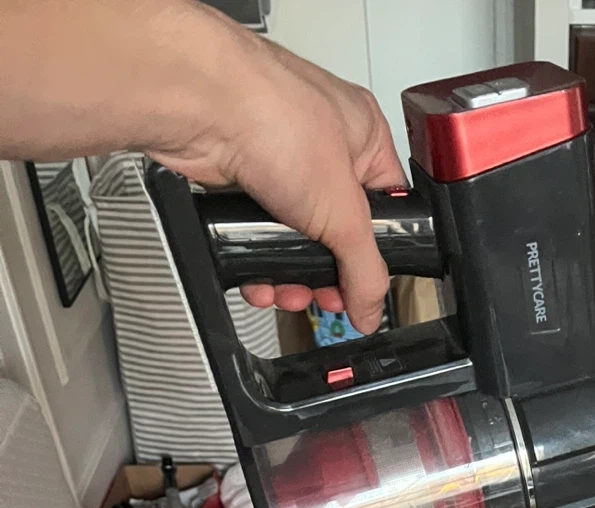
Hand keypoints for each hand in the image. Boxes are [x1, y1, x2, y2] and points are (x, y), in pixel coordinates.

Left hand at [150, 33, 406, 334]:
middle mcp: (324, 148)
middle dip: (328, 274)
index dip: (378, 253)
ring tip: (287, 292)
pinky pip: (258, 237)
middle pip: (338, 233)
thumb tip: (372, 309)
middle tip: (323, 296)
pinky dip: (258, 264)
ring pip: (296, 239)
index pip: (389, 208)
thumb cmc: (274, 117)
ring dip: (291, 276)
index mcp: (365, 139)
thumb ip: (365, 270)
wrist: (200, 105)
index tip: (364, 286)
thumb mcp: (345, 213)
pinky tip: (258, 280)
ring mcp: (280, 164)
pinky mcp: (242, 181)